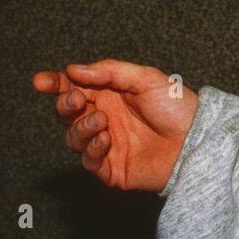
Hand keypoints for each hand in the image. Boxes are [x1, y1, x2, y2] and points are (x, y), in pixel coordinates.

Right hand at [32, 59, 198, 190]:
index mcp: (109, 94)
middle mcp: (104, 118)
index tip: (40, 81)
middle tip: (77, 100)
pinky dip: (91, 149)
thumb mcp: (145, 78)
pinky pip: (89, 161)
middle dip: (65, 105)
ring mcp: (106, 144)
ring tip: (101, 121)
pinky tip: (105, 139)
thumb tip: (73, 69)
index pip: (74, 87)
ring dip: (80, 127)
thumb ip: (108, 72)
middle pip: (68, 113)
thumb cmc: (177, 107)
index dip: (55, 84)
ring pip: (73, 138)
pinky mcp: (112, 169)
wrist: (197, 141)